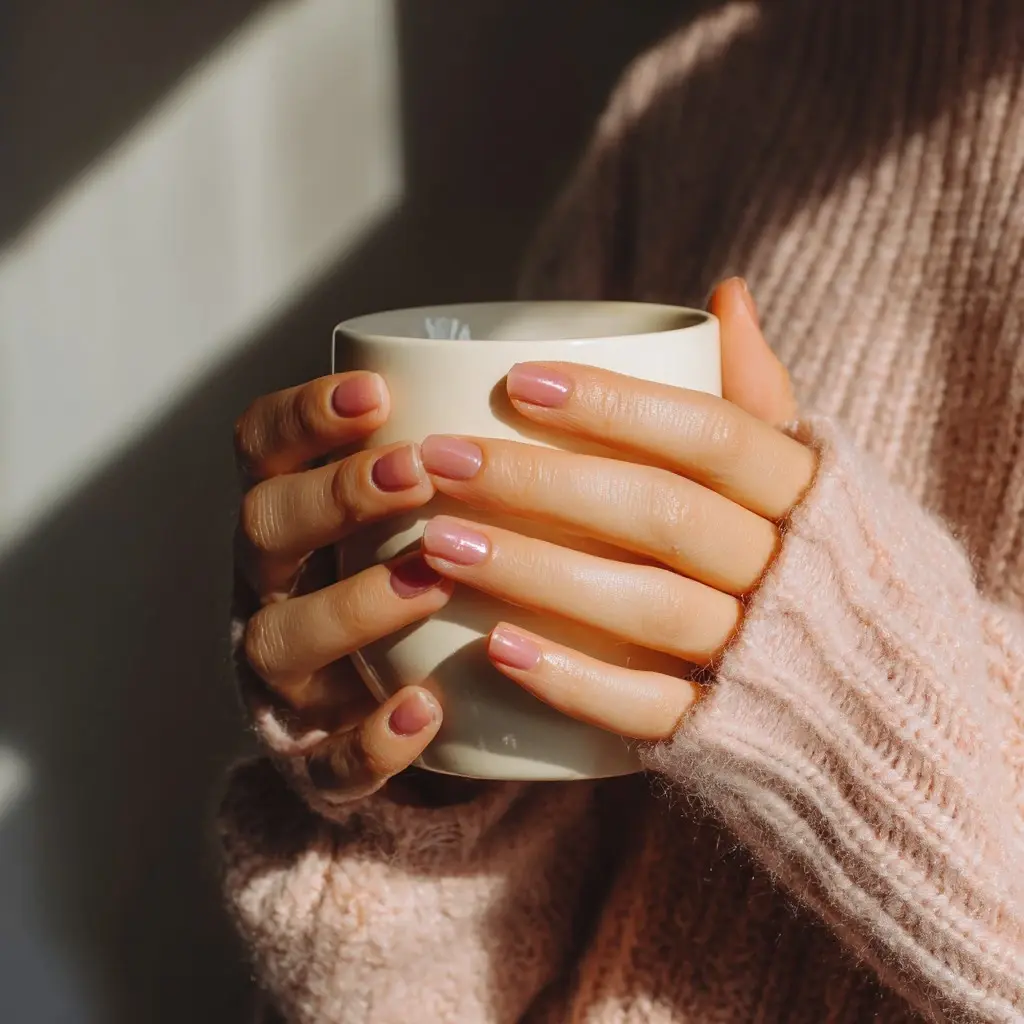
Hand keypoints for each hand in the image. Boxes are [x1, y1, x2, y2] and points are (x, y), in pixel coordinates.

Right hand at [233, 372, 452, 798]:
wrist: (416, 711)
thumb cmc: (434, 579)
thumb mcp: (429, 512)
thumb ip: (458, 460)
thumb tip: (555, 379)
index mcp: (291, 516)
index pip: (263, 447)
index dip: (304, 415)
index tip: (377, 391)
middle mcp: (272, 588)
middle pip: (262, 528)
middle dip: (334, 494)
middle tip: (417, 471)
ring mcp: (287, 678)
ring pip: (278, 638)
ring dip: (351, 603)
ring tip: (430, 580)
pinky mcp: (316, 759)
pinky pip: (325, 759)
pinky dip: (370, 738)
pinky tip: (427, 711)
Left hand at [418, 279, 815, 740]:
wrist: (889, 698)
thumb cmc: (821, 560)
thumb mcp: (811, 476)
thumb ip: (760, 396)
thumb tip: (726, 295)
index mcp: (807, 496)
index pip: (712, 435)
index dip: (615, 406)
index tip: (518, 382)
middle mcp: (786, 572)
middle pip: (662, 515)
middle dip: (543, 484)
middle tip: (440, 461)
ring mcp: (757, 657)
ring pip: (647, 607)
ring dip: (536, 573)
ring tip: (438, 545)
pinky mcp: (726, 732)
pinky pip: (653, 709)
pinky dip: (575, 682)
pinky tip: (496, 648)